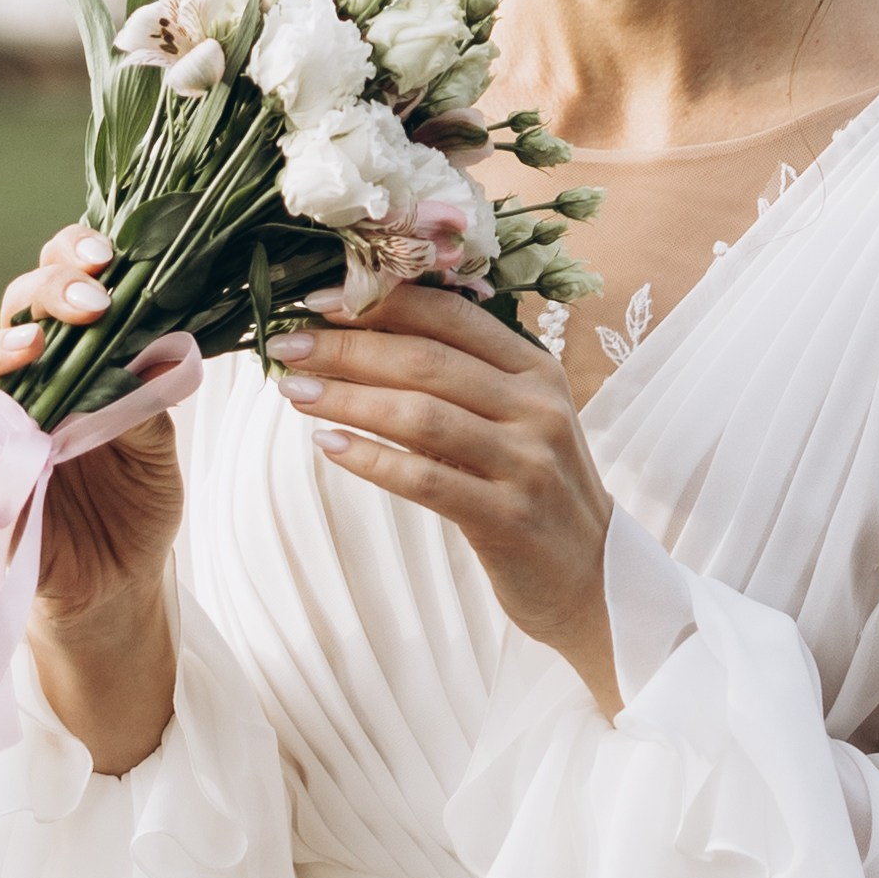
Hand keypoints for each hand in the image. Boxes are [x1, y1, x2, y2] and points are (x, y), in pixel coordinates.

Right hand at [0, 222, 179, 770]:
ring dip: (2, 349)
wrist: (114, 587)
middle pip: (23, 307)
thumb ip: (146, 407)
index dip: (78, 254)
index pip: (71, 281)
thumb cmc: (139, 506)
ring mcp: (3, 419)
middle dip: (51, 289)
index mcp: (86, 355)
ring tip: (33, 348)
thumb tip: (144, 359)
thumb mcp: (158, 455)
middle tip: (91, 301)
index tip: (110, 257)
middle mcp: (38, 376)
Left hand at [270, 286, 619, 715]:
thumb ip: (460, 377)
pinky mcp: (508, 518)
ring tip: (295, 391)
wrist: (592, 578)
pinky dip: (371, 459)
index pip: (450, 313)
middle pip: (426, 360)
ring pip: (420, 415)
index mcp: (535, 367)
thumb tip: (363, 334)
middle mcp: (536, 406)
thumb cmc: (534, 488)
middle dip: (347, 347)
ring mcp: (526, 462)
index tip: (316, 299)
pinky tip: (328, 446)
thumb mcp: (515, 418)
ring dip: (348, 398)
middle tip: (286, 344)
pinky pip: (425, 480)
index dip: (379, 301)